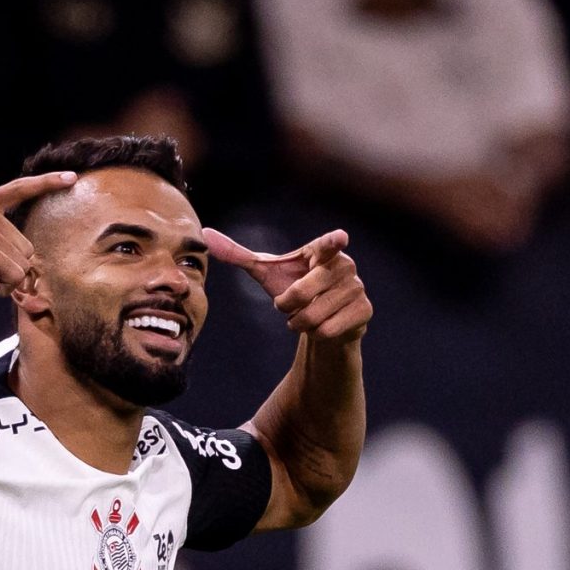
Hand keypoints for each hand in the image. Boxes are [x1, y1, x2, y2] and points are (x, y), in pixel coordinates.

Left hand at [202, 227, 371, 341]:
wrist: (321, 319)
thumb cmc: (293, 288)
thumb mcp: (265, 272)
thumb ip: (238, 254)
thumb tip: (205, 235)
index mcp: (321, 251)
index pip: (328, 244)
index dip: (333, 242)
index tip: (341, 238)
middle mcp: (344, 266)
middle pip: (302, 292)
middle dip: (286, 305)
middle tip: (290, 304)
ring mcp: (357, 288)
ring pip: (313, 316)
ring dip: (299, 322)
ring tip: (306, 315)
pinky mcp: (364, 311)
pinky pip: (328, 330)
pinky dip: (316, 334)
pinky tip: (322, 326)